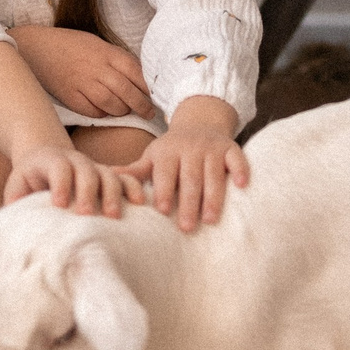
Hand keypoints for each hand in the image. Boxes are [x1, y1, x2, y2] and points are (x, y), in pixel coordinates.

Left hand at [3, 143, 144, 216]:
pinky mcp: (108, 175)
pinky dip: (133, 189)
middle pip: (85, 171)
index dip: (60, 184)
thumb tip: (11, 220)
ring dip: (112, 194)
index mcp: (51, 160)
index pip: (58, 168)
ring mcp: (94, 167)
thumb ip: (14, 199)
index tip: (59, 205)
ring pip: (108, 174)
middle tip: (85, 214)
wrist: (45, 155)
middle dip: (87, 192)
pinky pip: (125, 178)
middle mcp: (75, 161)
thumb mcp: (17, 185)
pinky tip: (139, 205)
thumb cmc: (29, 178)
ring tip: (113, 216)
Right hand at [9, 25, 156, 119]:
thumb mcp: (98, 44)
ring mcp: (83, 83)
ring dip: (122, 111)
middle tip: (148, 113)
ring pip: (112, 104)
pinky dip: (102, 114)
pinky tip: (104, 111)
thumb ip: (117, 60)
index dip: (149, 88)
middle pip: (127, 92)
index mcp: (108, 53)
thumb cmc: (72, 45)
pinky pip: (93, 111)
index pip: (137, 73)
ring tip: (125, 112)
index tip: (156, 97)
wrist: (37, 47)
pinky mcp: (70, 96)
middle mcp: (97, 68)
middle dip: (142, 106)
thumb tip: (141, 79)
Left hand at [118, 97, 249, 231]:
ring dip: (213, 196)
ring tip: (210, 220)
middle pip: (190, 178)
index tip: (164, 211)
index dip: (165, 190)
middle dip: (188, 202)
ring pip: (213, 173)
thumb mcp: (152, 157)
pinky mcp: (230, 147)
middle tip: (186, 227)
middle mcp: (190, 148)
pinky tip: (242, 187)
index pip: (165, 172)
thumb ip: (134, 171)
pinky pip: (237, 158)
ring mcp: (211, 147)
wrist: (199, 122)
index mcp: (167, 151)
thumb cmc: (171, 149)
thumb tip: (106, 179)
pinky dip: (240, 171)